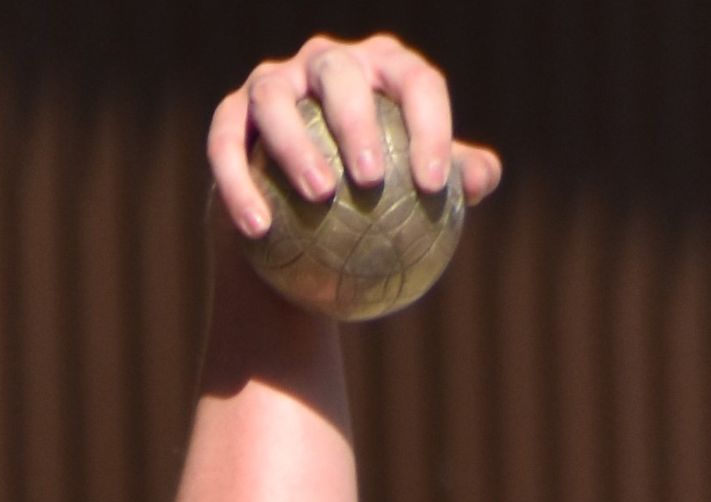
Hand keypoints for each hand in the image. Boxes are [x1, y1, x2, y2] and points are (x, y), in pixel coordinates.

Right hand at [208, 32, 500, 237]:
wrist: (302, 223)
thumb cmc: (379, 203)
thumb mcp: (419, 193)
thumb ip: (455, 178)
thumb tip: (483, 176)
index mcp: (383, 72)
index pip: (414, 82)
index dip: (429, 125)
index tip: (433, 185)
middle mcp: (327, 63)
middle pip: (339, 73)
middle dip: (354, 119)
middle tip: (370, 179)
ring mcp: (275, 82)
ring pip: (275, 98)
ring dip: (293, 143)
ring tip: (317, 195)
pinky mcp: (233, 114)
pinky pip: (227, 142)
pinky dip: (237, 182)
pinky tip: (257, 228)